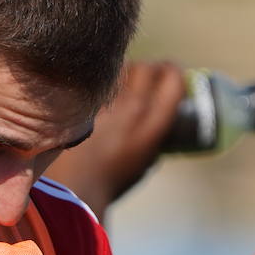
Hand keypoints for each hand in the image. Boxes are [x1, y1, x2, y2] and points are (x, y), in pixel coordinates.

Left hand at [44, 60, 184, 221]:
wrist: (79, 187)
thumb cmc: (116, 181)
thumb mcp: (147, 161)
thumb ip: (153, 140)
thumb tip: (156, 126)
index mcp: (154, 125)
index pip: (173, 81)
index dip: (175, 72)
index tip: (173, 72)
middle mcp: (133, 109)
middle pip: (148, 68)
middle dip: (152, 67)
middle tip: (150, 74)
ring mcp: (108, 104)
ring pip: (122, 69)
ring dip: (128, 71)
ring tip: (126, 80)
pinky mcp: (86, 104)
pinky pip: (98, 81)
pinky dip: (104, 81)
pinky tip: (101, 89)